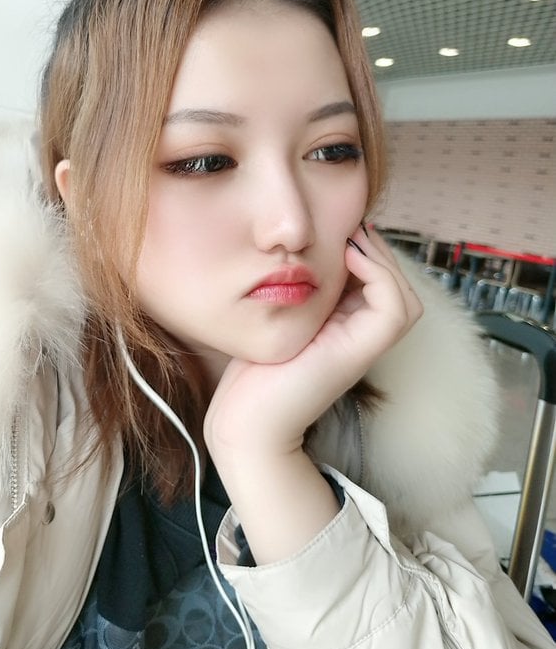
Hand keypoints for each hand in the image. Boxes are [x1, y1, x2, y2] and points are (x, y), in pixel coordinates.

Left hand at [204, 226, 422, 457]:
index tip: (342, 230)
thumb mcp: (279, 318)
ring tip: (353, 241)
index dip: (369, 253)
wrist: (245, 419)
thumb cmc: (252, 371)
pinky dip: (381, 276)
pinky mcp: (360, 351)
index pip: (378, 285)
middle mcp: (361, 339)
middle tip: (352, 229)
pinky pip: (395, 308)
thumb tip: (304, 252)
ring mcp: (364, 346)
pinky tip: (349, 257)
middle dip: (380, 253)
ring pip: (405, 298)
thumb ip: (300, 293)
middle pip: (399, 289)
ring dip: (384, 262)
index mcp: (345, 329)